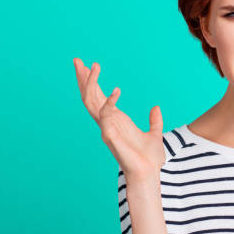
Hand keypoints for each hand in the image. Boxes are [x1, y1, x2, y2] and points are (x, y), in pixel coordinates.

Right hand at [73, 58, 165, 179]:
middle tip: (77, 60)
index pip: (98, 97)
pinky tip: (116, 91)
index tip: (89, 65)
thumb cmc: (149, 158)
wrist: (149, 173)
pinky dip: (109, 102)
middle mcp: (107, 123)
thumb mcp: (155, 133)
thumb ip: (154, 120)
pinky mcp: (110, 136)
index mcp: (116, 120)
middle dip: (83, 78)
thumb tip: (156, 107)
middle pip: (89, 97)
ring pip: (91, 102)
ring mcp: (106, 129)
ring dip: (90, 84)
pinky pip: (106, 115)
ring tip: (94, 66)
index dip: (92, 82)